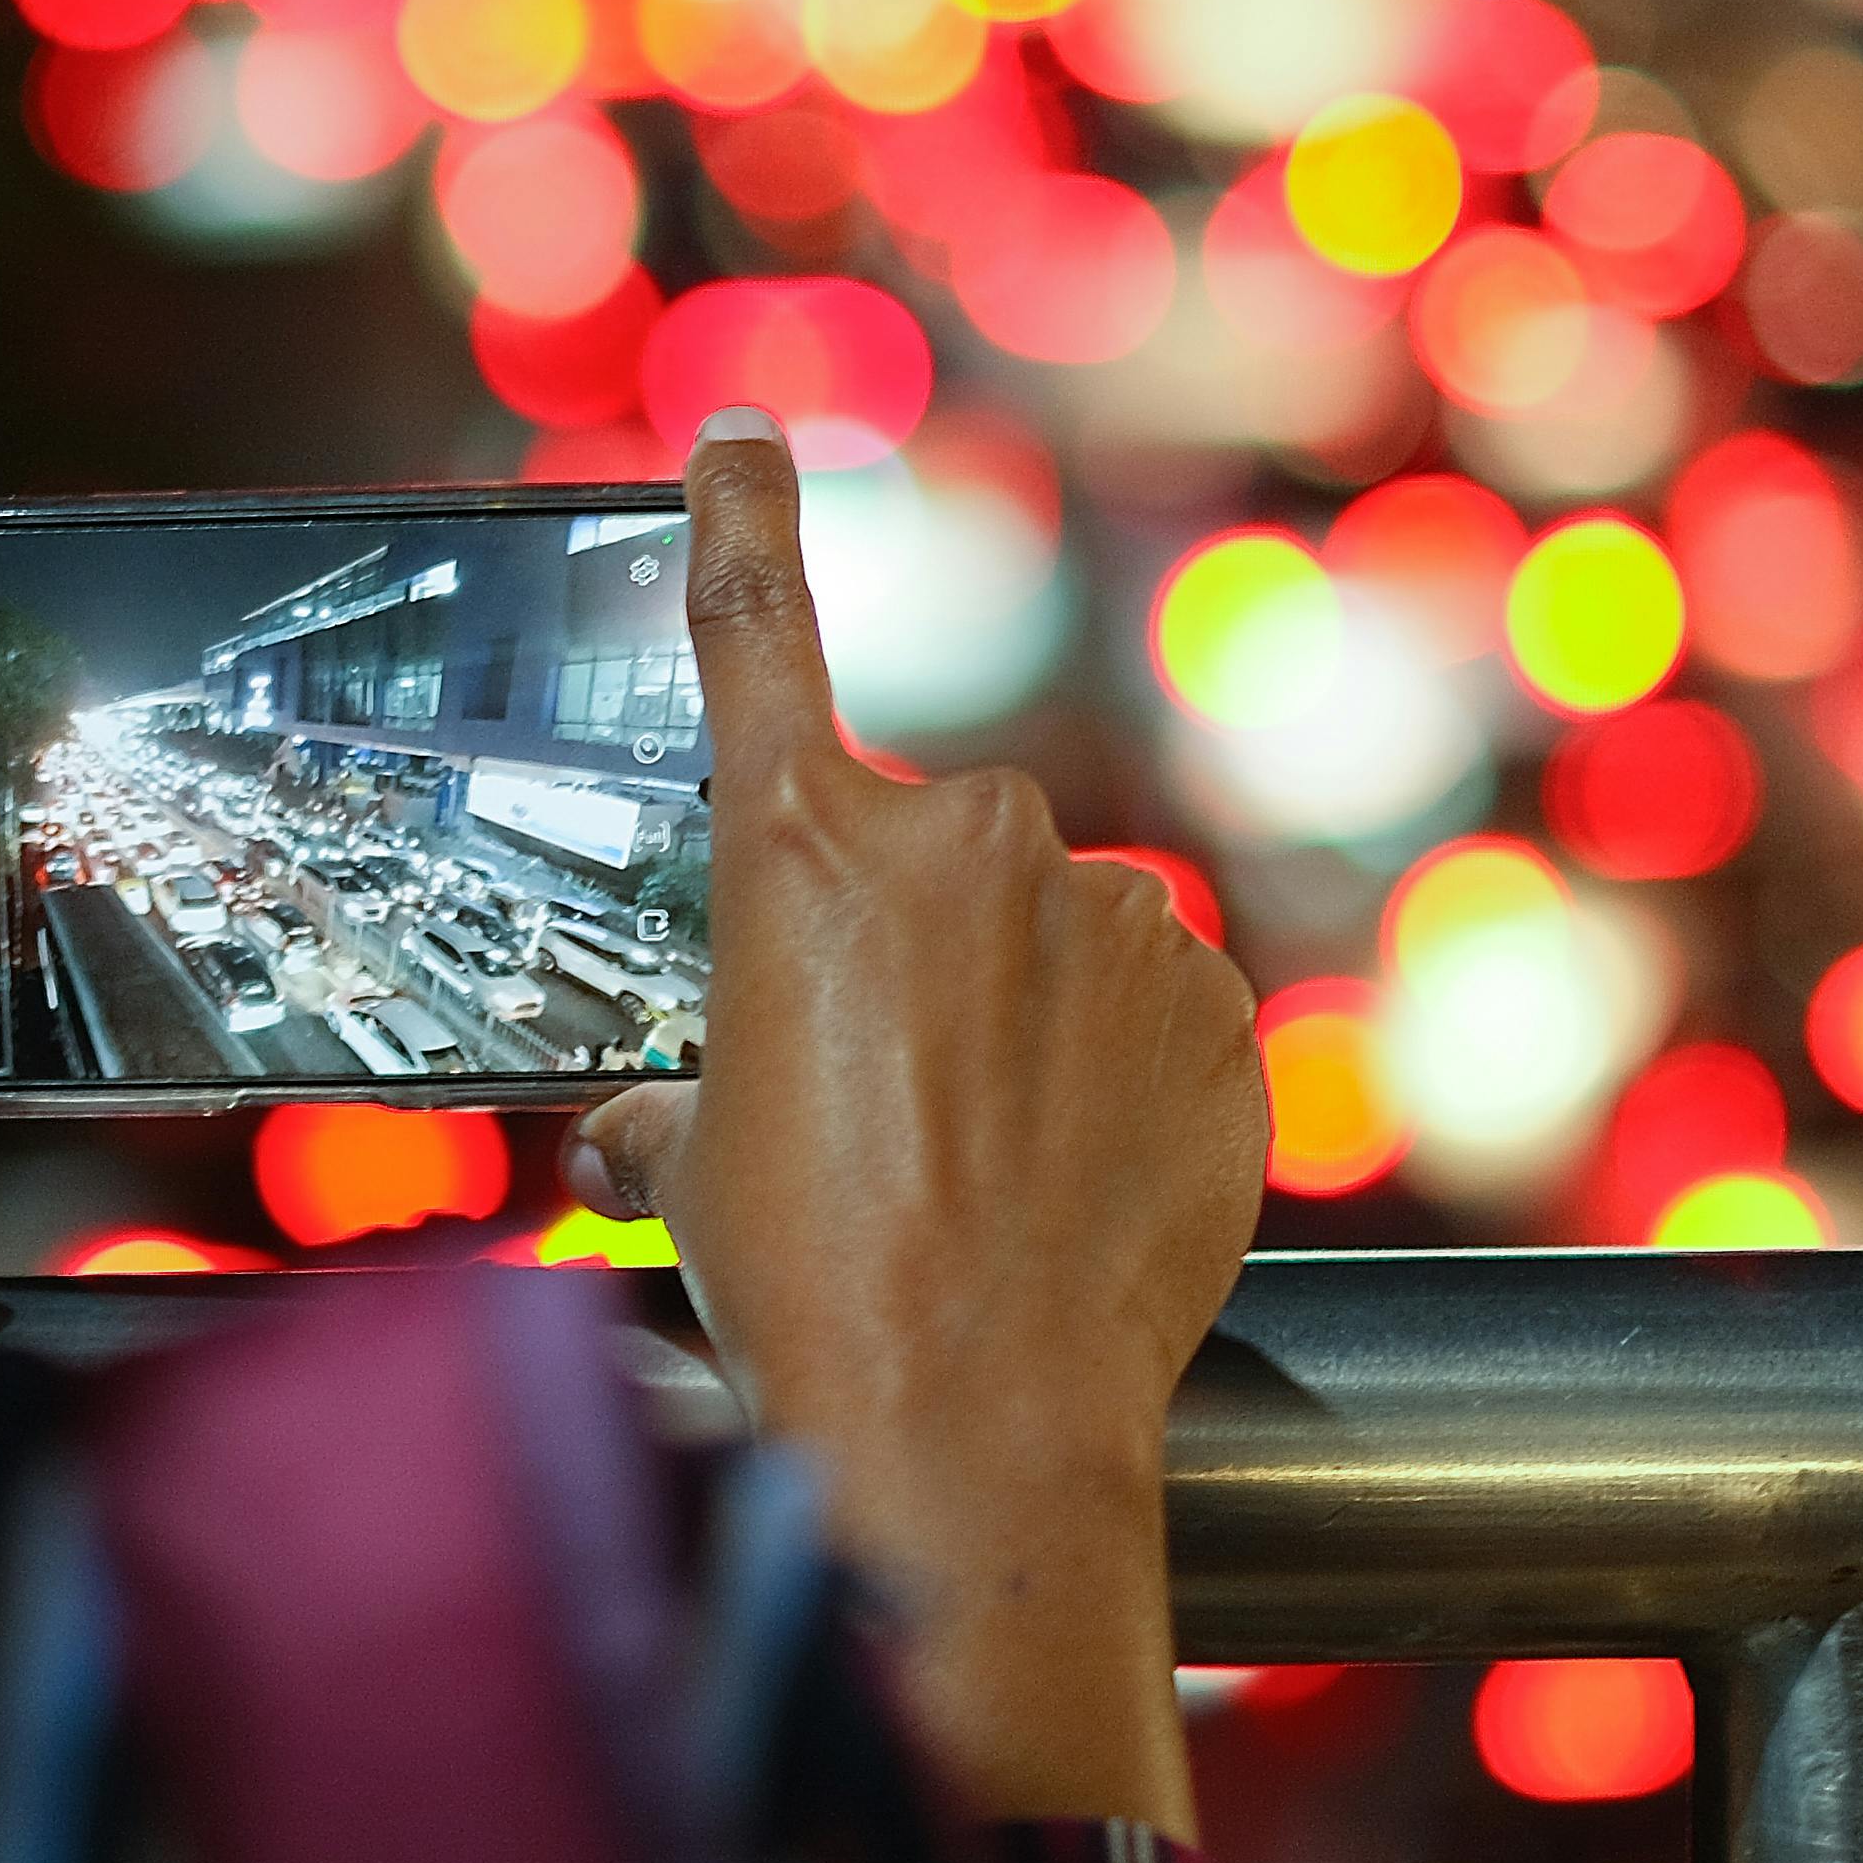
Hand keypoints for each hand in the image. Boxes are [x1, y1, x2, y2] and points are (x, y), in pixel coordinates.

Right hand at [570, 410, 1266, 1833]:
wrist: (974, 1427)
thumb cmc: (809, 1292)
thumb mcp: (691, 1171)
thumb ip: (677, 1099)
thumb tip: (642, 1130)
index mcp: (804, 849)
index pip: (756, 628)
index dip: (742, 517)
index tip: (742, 434)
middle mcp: (966, 843)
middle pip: (932, 862)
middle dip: (914, 963)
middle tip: (887, 1116)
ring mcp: (1109, 917)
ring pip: (1051, 946)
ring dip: (1023, 1031)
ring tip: (987, 1185)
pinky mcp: (1221, 1006)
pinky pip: (1153, 1019)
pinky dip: (1119, 1087)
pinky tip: (1082, 1193)